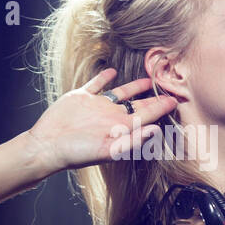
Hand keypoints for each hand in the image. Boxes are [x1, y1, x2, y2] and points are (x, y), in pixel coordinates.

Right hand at [23, 68, 178, 172]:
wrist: (48, 145)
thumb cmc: (77, 153)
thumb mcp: (109, 149)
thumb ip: (133, 140)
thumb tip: (157, 131)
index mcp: (120, 128)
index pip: (146, 116)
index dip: (161, 108)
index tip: (176, 100)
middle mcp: (111, 116)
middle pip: (137, 105)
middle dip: (153, 99)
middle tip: (169, 88)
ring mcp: (96, 106)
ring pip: (120, 93)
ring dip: (134, 87)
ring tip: (147, 79)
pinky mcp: (81, 97)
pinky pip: (96, 84)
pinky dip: (104, 77)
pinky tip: (111, 71)